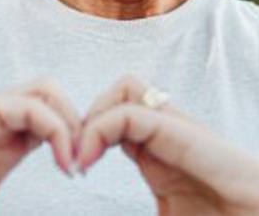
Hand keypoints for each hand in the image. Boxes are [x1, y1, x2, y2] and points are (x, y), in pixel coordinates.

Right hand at [0, 79, 80, 214]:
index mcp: (2, 149)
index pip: (55, 127)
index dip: (78, 145)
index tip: (81, 179)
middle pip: (57, 101)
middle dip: (84, 126)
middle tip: (86, 164)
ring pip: (49, 92)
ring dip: (74, 120)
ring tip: (74, 160)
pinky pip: (30, 105)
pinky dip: (57, 127)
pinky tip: (61, 159)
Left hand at [75, 75, 258, 215]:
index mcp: (162, 153)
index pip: (116, 115)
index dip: (86, 133)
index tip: (71, 172)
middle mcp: (170, 132)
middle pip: (120, 90)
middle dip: (85, 114)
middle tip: (71, 159)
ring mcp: (180, 130)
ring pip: (125, 87)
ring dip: (92, 114)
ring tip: (79, 157)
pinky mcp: (187, 137)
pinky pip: (132, 112)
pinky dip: (99, 129)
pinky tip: (87, 162)